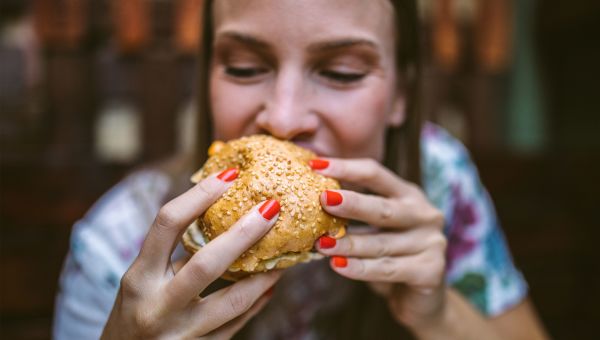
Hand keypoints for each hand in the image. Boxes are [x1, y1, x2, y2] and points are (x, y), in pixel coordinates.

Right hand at [101, 169, 280, 338]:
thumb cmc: (133, 312)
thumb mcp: (141, 279)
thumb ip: (171, 251)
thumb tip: (219, 209)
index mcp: (138, 277)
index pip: (167, 224)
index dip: (199, 195)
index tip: (229, 175)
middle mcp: (157, 305)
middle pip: (206, 264)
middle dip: (244, 233)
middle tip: (272, 207)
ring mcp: (180, 333)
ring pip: (232, 301)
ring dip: (263, 275)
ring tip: (284, 255)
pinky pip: (236, 324)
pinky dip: (256, 302)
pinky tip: (271, 284)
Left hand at [311, 158, 446, 328]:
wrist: (421, 298)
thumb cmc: (389, 256)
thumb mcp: (374, 228)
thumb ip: (353, 212)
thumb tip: (308, 194)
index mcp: (408, 195)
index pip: (376, 174)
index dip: (346, 168)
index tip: (315, 165)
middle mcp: (424, 214)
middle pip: (382, 207)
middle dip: (351, 203)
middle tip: (323, 199)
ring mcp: (431, 242)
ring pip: (381, 243)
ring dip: (348, 243)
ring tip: (320, 243)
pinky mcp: (430, 271)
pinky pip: (387, 269)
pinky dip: (360, 268)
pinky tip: (337, 266)